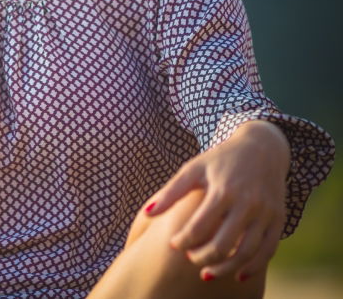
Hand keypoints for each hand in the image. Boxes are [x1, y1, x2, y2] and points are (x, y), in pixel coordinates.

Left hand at [142, 121, 289, 281]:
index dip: (184, 240)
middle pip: (223, 243)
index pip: (199, 226)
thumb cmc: (220, 160)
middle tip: (190, 259)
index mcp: (223, 190)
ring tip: (207, 273)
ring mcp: (266, 213)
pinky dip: (254, 267)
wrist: (262, 147)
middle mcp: (248, 203)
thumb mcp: (193, 168)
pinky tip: (238, 275)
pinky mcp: (278, 219)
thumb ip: (171, 192)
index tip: (174, 245)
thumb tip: (146, 213)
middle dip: (202, 257)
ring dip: (226, 268)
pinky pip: (268, 250)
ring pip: (247, 252)